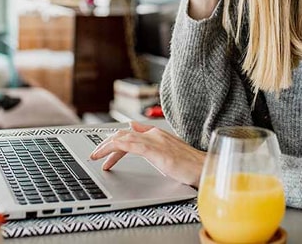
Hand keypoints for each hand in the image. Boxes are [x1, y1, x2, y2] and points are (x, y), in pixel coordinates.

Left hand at [89, 121, 205, 187]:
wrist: (205, 169)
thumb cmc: (191, 167)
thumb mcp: (169, 155)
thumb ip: (154, 147)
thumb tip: (138, 137)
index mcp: (159, 135)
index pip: (131, 133)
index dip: (116, 142)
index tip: (106, 153)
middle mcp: (155, 133)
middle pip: (124, 134)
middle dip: (106, 144)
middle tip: (96, 155)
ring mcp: (155, 140)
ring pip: (122, 137)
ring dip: (105, 146)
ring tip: (95, 156)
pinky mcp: (154, 149)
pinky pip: (128, 144)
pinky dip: (113, 148)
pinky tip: (106, 156)